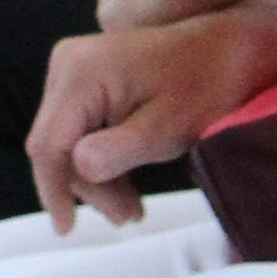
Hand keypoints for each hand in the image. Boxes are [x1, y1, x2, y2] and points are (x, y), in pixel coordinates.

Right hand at [28, 5, 276, 229]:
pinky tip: (125, 183)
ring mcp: (75, 67)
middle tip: (126, 218)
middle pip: (55, 143)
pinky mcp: (88, 75)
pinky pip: (79, 125)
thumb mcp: (165, 128)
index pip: (48, 144)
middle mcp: (67, 64)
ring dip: (94, 176)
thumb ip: (118, 150)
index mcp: (81, 73)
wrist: (228, 47)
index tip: (67, 230)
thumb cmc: (204, 86)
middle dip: (86, 186)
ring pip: (66, 138)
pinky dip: (99, 156)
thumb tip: (80, 169)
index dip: (54, 190)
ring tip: (131, 209)